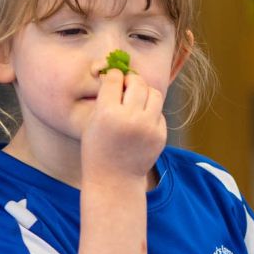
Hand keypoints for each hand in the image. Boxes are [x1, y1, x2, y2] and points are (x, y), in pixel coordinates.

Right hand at [81, 66, 166, 184]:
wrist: (114, 180)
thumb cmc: (97, 149)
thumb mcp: (92, 122)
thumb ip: (105, 98)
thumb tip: (119, 73)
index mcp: (108, 113)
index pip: (115, 78)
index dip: (113, 75)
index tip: (112, 78)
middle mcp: (130, 118)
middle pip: (137, 82)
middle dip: (131, 80)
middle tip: (126, 86)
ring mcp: (148, 127)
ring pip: (153, 93)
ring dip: (144, 93)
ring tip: (136, 101)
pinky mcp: (160, 135)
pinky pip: (159, 112)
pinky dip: (150, 112)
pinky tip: (140, 121)